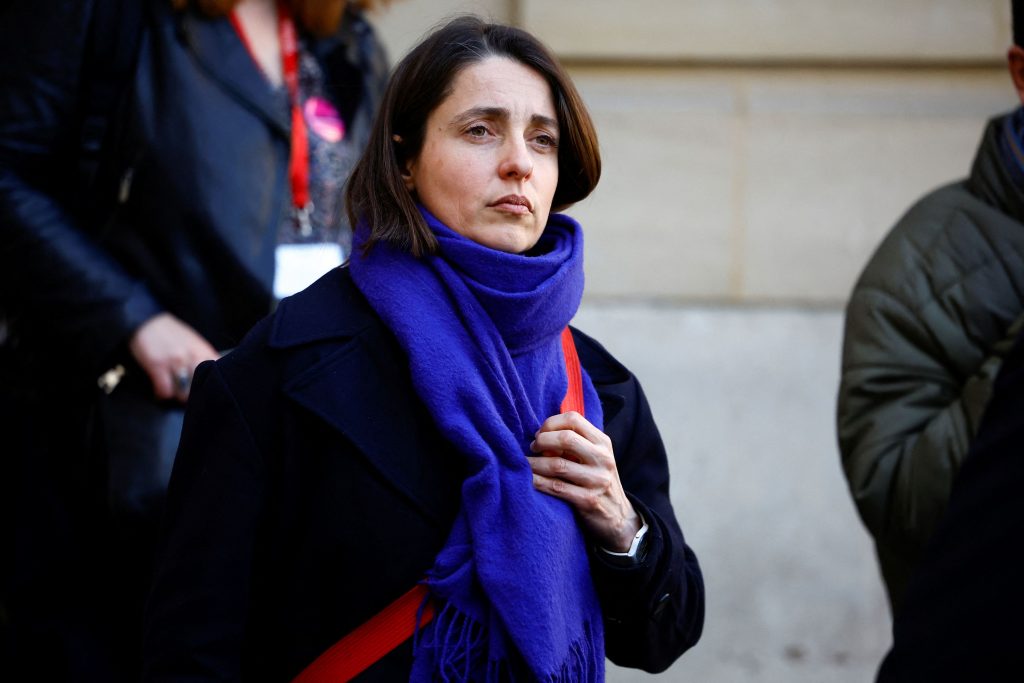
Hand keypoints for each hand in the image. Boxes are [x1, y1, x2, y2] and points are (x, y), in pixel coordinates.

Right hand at [129, 313, 218, 401]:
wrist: (148, 321)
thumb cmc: (174, 335)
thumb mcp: (195, 344)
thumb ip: (205, 360)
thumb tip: (212, 380)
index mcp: (204, 352)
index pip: (218, 376)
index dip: (213, 388)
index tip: (207, 392)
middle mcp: (193, 356)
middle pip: (201, 388)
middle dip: (195, 396)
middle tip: (188, 396)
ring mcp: (175, 361)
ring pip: (183, 393)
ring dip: (178, 396)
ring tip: (175, 392)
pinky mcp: (158, 366)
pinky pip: (165, 390)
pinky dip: (164, 394)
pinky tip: (162, 391)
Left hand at [528, 411, 641, 550]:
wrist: (618, 516)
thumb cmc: (597, 480)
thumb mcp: (595, 456)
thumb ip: (575, 442)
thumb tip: (540, 433)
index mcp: (603, 442)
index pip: (573, 419)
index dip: (550, 423)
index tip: (539, 434)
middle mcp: (603, 458)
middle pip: (566, 439)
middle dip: (542, 441)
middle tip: (532, 448)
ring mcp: (597, 480)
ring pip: (557, 465)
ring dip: (535, 463)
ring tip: (525, 464)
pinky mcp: (588, 500)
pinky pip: (556, 488)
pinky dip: (538, 482)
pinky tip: (529, 480)